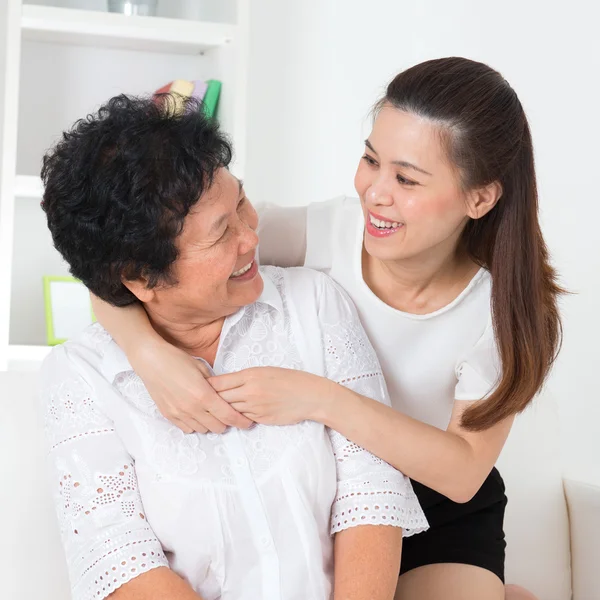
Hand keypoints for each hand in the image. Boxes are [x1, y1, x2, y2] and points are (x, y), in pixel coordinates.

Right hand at [129, 339, 252, 433]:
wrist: (151, 361)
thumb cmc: (177, 360)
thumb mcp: (202, 369)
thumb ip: (215, 385)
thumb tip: (225, 394)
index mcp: (204, 395)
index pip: (228, 416)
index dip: (240, 421)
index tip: (247, 422)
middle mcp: (192, 408)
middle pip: (217, 427)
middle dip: (225, 422)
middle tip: (227, 414)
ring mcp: (179, 413)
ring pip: (202, 429)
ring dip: (210, 423)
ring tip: (210, 412)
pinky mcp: (169, 415)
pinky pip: (187, 428)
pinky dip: (195, 424)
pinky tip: (196, 413)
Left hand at [208, 367, 333, 425]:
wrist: (310, 395)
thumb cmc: (290, 380)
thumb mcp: (266, 371)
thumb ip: (246, 377)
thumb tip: (227, 384)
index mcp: (250, 375)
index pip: (219, 382)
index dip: (207, 386)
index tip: (199, 388)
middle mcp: (250, 390)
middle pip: (219, 397)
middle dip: (209, 401)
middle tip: (199, 403)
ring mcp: (254, 406)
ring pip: (229, 410)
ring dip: (221, 412)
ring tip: (212, 412)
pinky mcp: (260, 418)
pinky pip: (242, 418)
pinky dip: (236, 418)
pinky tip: (232, 417)